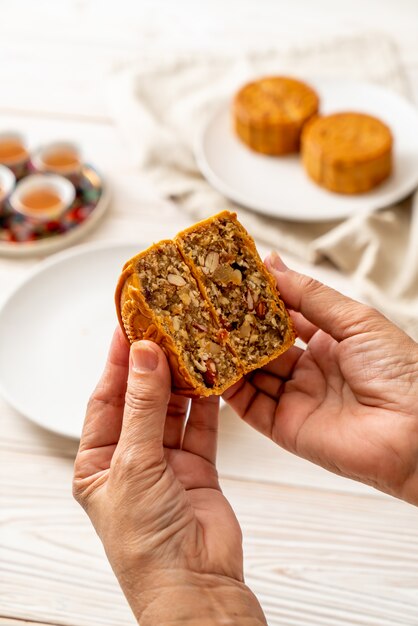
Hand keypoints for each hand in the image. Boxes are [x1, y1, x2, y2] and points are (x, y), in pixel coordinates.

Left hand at [73, 329, 265, 624]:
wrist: (195, 584)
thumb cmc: (145, 541)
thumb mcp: (134, 465)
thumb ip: (142, 408)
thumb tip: (144, 356)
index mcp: (97, 462)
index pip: (106, 399)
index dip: (118, 362)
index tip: (130, 326)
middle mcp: (130, 458)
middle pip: (141, 399)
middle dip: (152, 365)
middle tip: (165, 327)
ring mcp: (165, 462)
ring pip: (173, 408)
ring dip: (181, 378)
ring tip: (189, 343)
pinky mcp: (197, 467)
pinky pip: (201, 425)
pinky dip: (207, 401)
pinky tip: (211, 375)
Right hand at [224, 253, 417, 505]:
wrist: (416, 432)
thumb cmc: (400, 371)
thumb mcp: (356, 320)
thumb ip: (310, 296)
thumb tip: (272, 264)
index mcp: (329, 341)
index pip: (284, 316)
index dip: (258, 300)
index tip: (230, 281)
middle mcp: (309, 370)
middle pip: (262, 346)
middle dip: (235, 327)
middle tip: (206, 306)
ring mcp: (296, 399)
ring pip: (251, 374)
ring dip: (227, 356)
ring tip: (199, 332)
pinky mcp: (285, 428)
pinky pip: (249, 406)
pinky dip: (228, 389)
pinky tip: (210, 368)